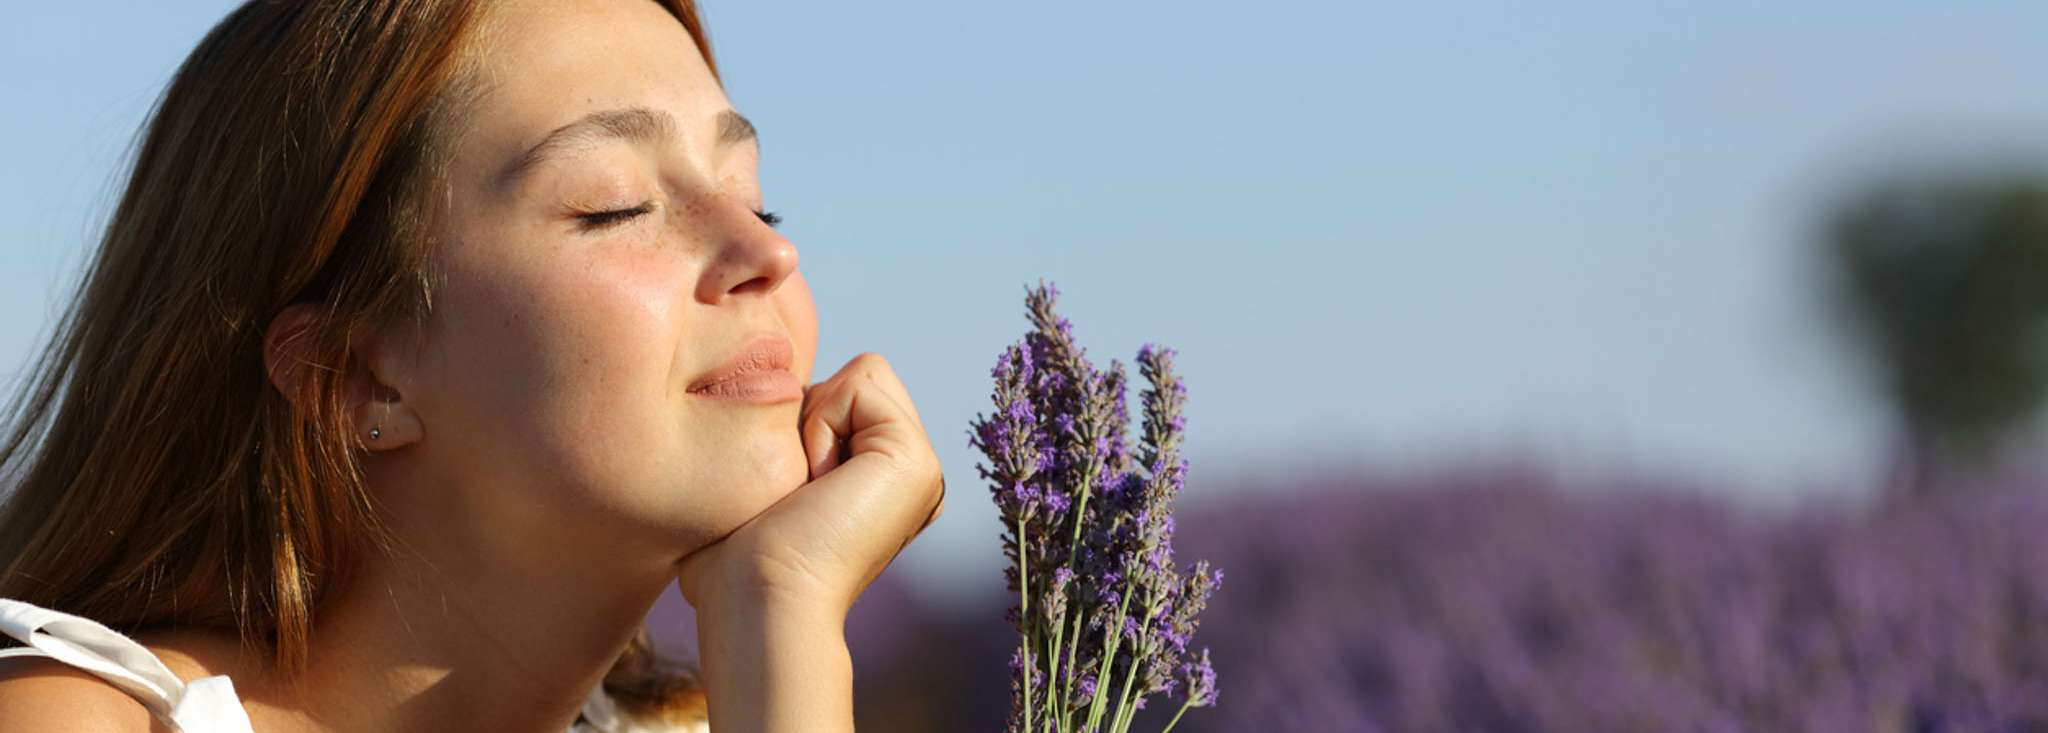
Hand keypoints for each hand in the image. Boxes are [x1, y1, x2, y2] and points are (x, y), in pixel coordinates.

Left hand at [676, 353, 945, 616]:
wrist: (759, 601)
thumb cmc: (734, 562)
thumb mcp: (753, 486)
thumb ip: (774, 439)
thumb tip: (752, 402)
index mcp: (881, 484)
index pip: (842, 392)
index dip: (796, 420)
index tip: (785, 492)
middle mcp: (910, 476)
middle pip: (858, 377)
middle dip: (810, 414)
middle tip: (797, 488)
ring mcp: (922, 467)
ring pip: (863, 373)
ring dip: (814, 420)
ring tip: (807, 488)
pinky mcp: (917, 460)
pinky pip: (861, 381)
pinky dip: (822, 424)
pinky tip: (818, 486)